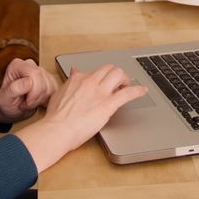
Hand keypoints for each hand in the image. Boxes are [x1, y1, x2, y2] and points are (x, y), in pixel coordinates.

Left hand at [0, 58, 58, 123]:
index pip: (34, 74)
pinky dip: (48, 99)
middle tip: (27, 104)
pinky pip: (55, 90)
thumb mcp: (5, 98)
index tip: (27, 102)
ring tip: (30, 102)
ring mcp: (40, 71)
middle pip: (44, 79)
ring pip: (51, 85)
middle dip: (38, 97)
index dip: (34, 91)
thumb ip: (15, 88)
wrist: (11, 108)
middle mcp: (29, 65)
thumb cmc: (6, 102)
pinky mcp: (49, 79)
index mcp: (17, 65)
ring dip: (42, 99)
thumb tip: (28, 81)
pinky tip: (38, 101)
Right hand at [15, 64, 146, 171]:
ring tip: (126, 86)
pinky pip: (127, 93)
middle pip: (109, 68)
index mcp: (78, 79)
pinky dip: (137, 91)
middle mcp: (90, 82)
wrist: (57, 130)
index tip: (104, 83)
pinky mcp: (108, 105)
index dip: (102, 77)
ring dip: (125, 79)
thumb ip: (69, 82)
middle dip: (116, 74)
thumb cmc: (56, 117)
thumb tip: (74, 72)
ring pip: (118, 74)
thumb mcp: (59, 93)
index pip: (95, 71)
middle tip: (118, 84)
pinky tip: (143, 91)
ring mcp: (100, 93)